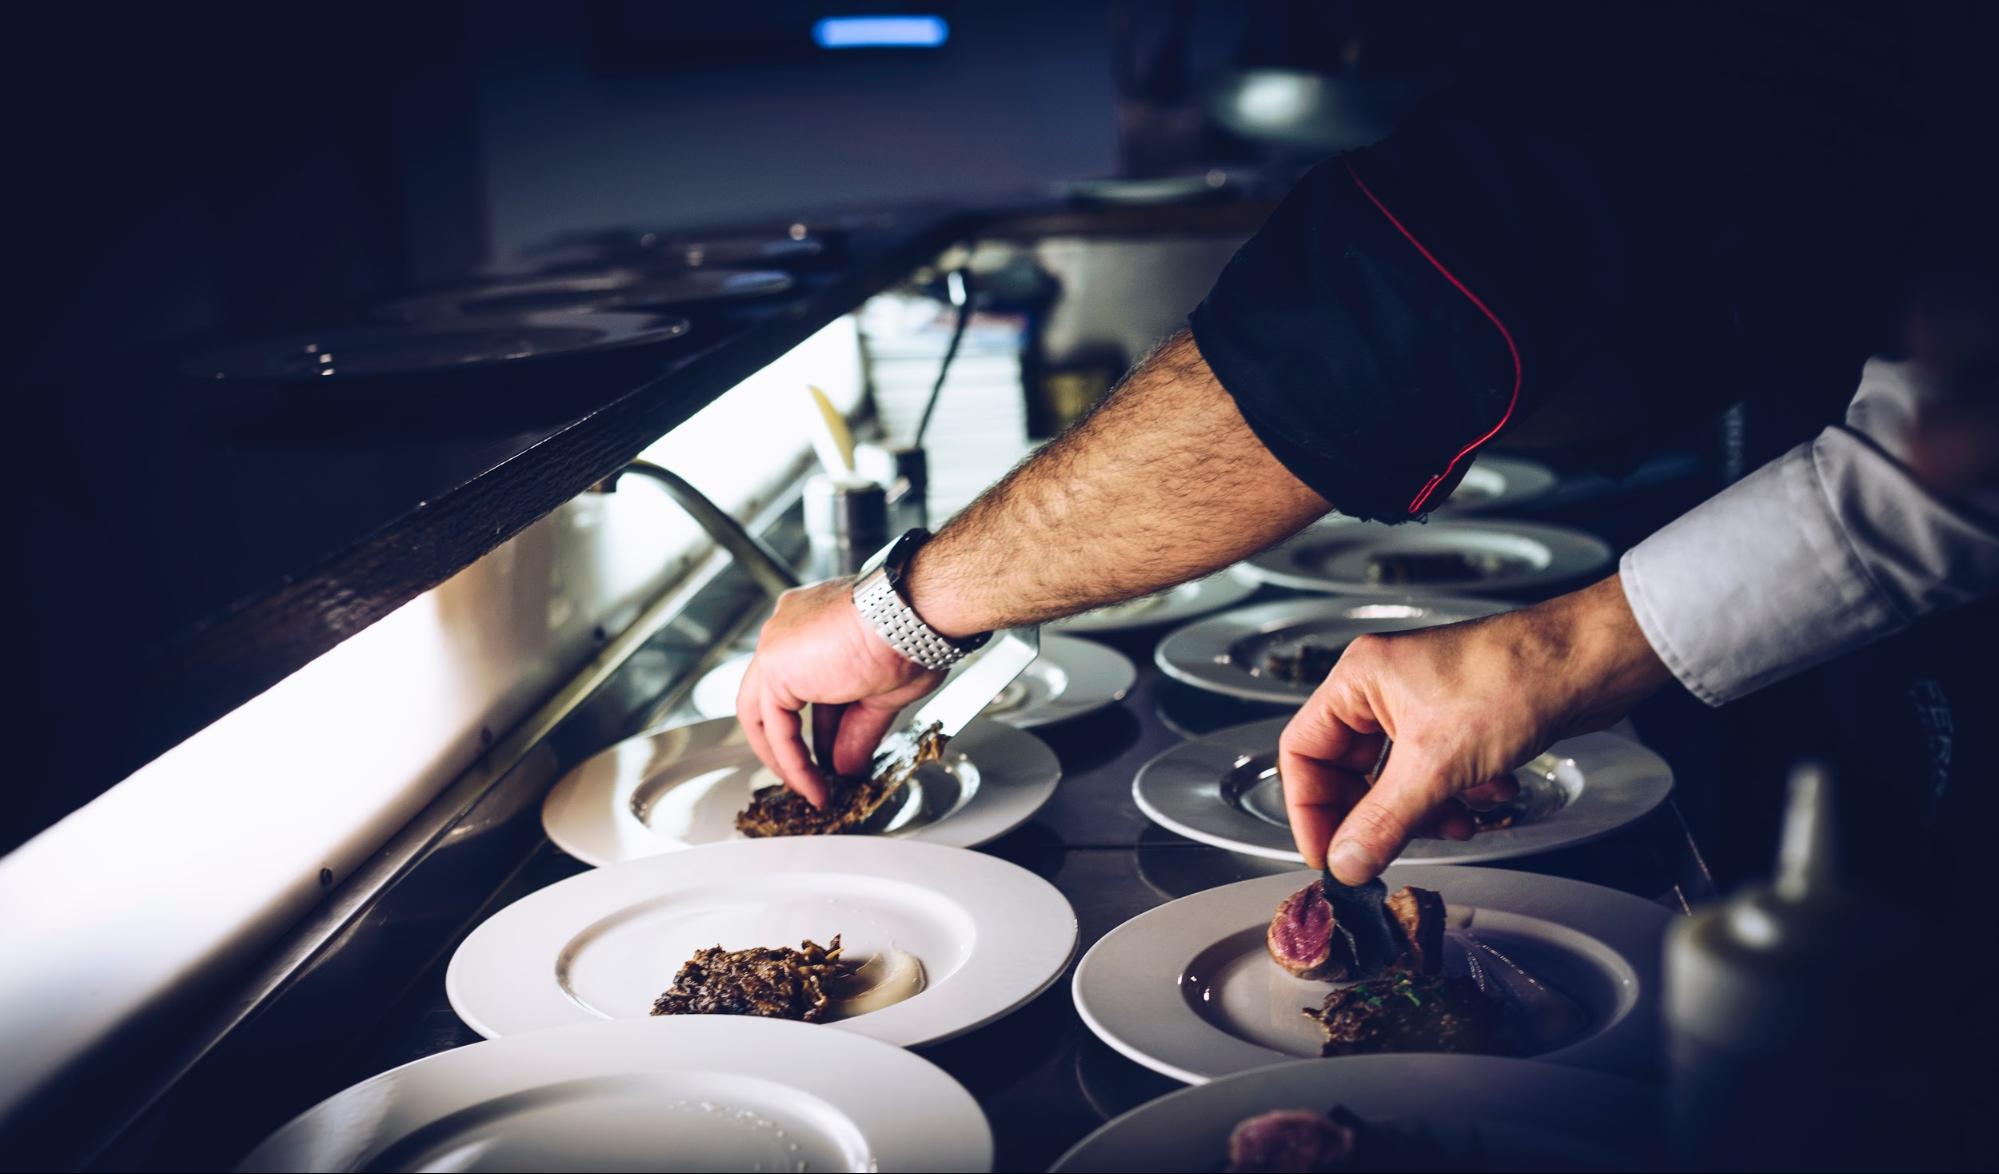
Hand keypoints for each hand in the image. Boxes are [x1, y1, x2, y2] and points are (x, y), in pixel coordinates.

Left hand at [736, 579, 944, 806]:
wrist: (911, 618)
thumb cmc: (912, 634)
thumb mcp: (883, 693)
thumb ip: (857, 730)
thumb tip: (847, 765)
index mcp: (816, 622)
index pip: (807, 683)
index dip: (822, 725)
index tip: (833, 753)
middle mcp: (789, 628)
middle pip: (776, 697)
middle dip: (792, 744)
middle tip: (811, 777)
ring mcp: (777, 644)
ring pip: (766, 713)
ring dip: (788, 759)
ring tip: (812, 790)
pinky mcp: (773, 666)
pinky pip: (775, 727)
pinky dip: (792, 761)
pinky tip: (813, 785)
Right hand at [1279, 574, 1673, 882]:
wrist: (1590, 662)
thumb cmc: (1515, 678)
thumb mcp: (1436, 765)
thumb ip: (1383, 822)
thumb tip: (1345, 864)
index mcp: (1358, 680)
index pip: (1302, 751)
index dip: (1309, 809)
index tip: (1328, 855)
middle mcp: (1384, 689)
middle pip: (1350, 771)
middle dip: (1377, 815)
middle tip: (1388, 853)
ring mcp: (1423, 705)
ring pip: (1397, 779)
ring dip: (1424, 812)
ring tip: (1457, 822)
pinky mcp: (1460, 722)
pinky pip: (1436, 775)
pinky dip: (1457, 796)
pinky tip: (1489, 797)